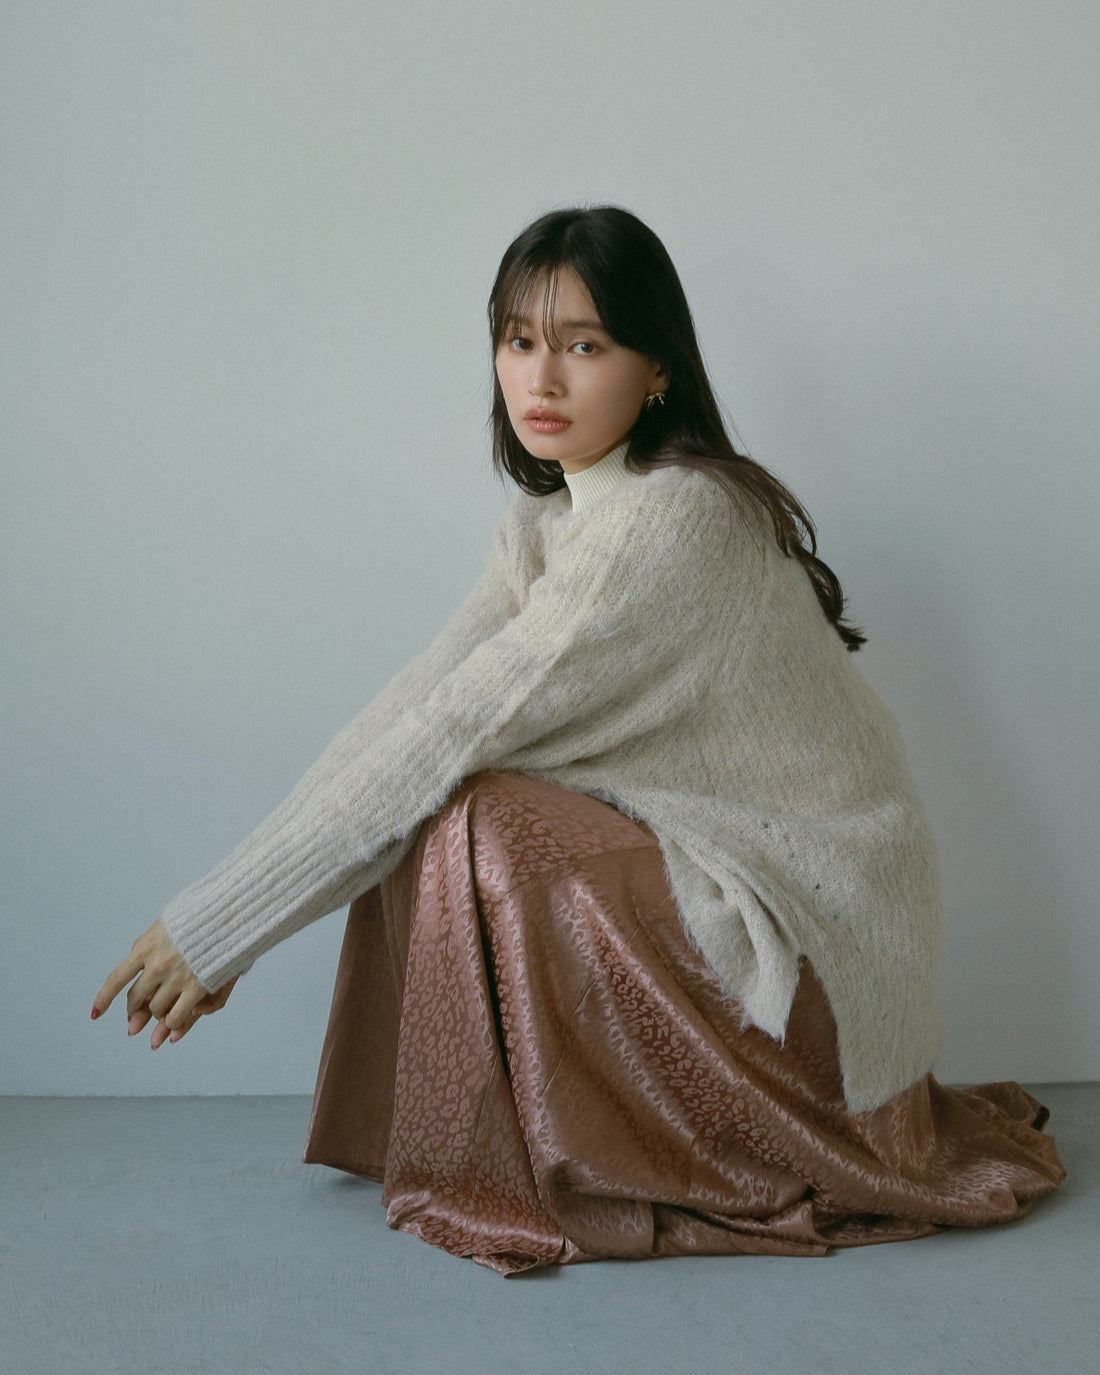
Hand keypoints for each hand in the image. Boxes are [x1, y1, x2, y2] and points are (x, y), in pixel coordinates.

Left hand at [91, 918, 238, 1048]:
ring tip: (161, 1013)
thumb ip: (147, 941)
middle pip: (136, 998)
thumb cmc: (197, 916)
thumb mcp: (164, 923)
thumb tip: (133, 954)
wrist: (228, 914)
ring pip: (156, 1009)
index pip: (116, 978)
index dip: (103, 999)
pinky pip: (177, 1015)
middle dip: (135, 1010)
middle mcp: (157, 964)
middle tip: (135, 1017)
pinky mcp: (197, 986)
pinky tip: (174, 1023)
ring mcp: (176, 977)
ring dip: (157, 1014)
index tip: (94, 1014)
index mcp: (145, 947)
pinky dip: (173, 1022)